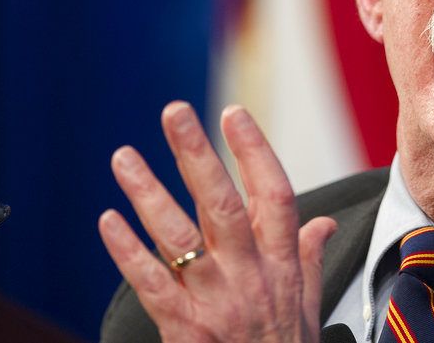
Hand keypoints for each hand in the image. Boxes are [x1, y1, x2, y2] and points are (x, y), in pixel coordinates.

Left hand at [99, 102, 336, 342]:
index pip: (275, 196)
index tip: (234, 114)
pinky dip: (127, 250)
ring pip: (180, 237)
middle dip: (198, 155)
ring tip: (123, 157)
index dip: (256, 152)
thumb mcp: (311, 302)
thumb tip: (325, 222)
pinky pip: (152, 283)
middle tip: (174, 112)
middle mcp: (251, 275)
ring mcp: (216, 301)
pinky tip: (108, 220)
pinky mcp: (185, 328)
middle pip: (224, 205)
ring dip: (149, 193)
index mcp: (282, 263)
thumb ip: (311, 256)